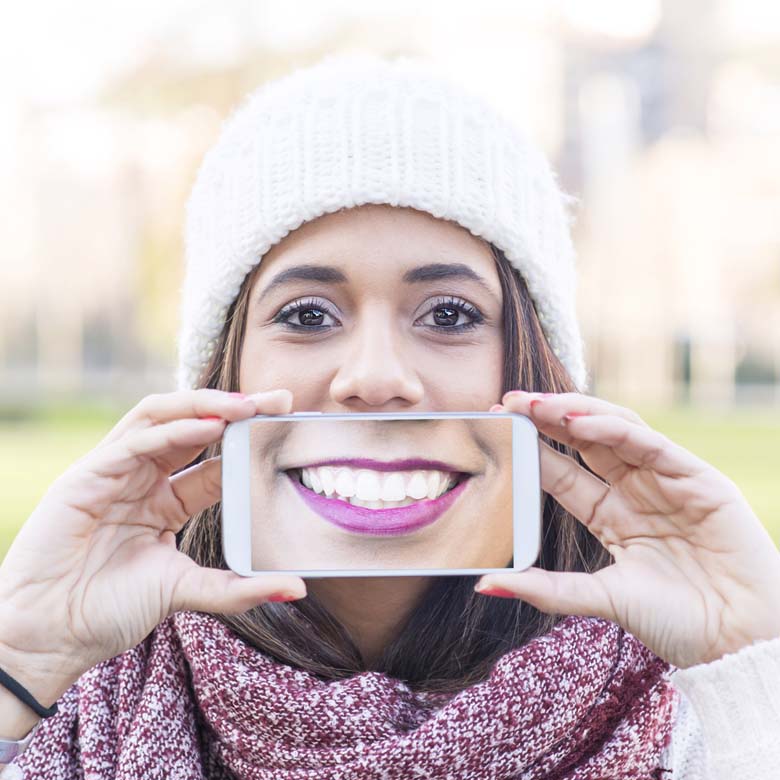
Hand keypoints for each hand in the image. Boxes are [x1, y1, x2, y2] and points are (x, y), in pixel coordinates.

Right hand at [0, 388, 305, 700]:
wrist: (49, 638)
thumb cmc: (109, 612)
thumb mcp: (186, 590)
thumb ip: (238, 588)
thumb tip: (296, 588)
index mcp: (166, 500)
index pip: (213, 458)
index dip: (249, 440)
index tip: (287, 425)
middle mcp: (142, 479)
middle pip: (192, 426)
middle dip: (235, 409)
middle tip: (279, 400)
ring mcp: (113, 473)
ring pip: (161, 419)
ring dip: (205, 406)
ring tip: (247, 405)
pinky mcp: (86, 477)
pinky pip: (133, 442)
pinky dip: (173, 430)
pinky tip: (208, 426)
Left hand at [477, 391, 779, 668]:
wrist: (738, 644)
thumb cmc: (674, 623)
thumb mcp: (599, 599)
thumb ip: (547, 589)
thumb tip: (486, 585)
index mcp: (610, 515)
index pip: (561, 470)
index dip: (530, 447)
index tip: (495, 428)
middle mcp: (635, 491)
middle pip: (584, 441)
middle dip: (547, 417)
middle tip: (507, 402)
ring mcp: (666, 481)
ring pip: (615, 430)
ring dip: (575, 412)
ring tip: (536, 404)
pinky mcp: (697, 479)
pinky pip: (651, 444)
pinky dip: (615, 429)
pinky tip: (581, 422)